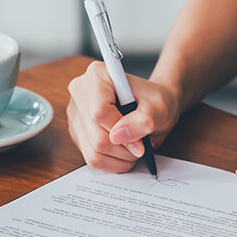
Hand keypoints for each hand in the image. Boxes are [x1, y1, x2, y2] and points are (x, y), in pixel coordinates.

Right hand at [66, 61, 180, 171]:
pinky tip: (124, 150)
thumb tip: (119, 135)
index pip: (99, 112)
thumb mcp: (159, 107)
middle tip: (142, 145)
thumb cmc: (155, 101)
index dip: (121, 130)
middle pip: (96, 136)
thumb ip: (144, 119)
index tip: (140, 139)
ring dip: (120, 157)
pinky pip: (92, 159)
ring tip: (135, 146)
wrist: (153, 106)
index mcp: (98, 75)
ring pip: (93, 152)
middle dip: (124, 148)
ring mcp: (76, 114)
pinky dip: (113, 162)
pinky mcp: (77, 133)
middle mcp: (81, 92)